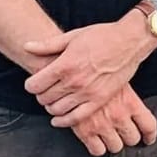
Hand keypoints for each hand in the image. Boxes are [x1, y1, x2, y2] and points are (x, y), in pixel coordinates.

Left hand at [24, 16, 155, 126]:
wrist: (129, 41)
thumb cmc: (102, 36)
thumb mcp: (73, 36)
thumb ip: (48, 45)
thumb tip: (27, 46)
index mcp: (65, 64)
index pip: (35, 85)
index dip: (31, 84)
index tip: (34, 82)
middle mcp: (74, 81)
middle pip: (44, 98)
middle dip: (41, 94)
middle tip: (45, 89)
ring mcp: (86, 93)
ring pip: (56, 110)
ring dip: (50, 106)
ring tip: (53, 100)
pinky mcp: (98, 100)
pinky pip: (75, 118)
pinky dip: (63, 121)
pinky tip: (58, 119)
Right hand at [68, 81, 156, 156]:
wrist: (73, 75)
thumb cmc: (97, 70)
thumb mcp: (119, 77)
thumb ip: (128, 92)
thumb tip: (133, 100)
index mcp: (130, 102)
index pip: (148, 125)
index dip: (150, 135)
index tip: (148, 138)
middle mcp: (119, 116)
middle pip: (132, 138)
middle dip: (129, 137)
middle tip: (125, 133)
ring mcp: (102, 126)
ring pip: (116, 147)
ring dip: (114, 143)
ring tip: (110, 136)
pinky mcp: (86, 132)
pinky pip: (97, 150)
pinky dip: (98, 148)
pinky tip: (96, 142)